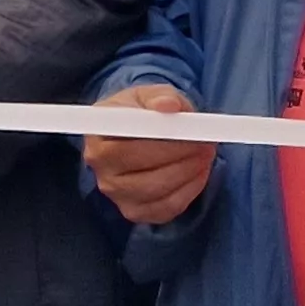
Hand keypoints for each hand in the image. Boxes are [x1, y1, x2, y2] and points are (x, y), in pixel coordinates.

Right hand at [83, 83, 216, 225]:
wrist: (133, 130)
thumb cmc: (139, 111)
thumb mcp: (147, 94)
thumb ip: (159, 96)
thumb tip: (169, 105)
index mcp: (97, 138)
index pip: (128, 149)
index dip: (164, 145)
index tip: (193, 135)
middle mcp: (100, 170)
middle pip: (144, 176)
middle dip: (182, 161)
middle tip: (207, 146)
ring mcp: (115, 194)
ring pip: (157, 194)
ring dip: (188, 176)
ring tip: (205, 156)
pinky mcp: (133, 211)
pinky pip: (165, 209)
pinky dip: (188, 192)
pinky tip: (199, 173)